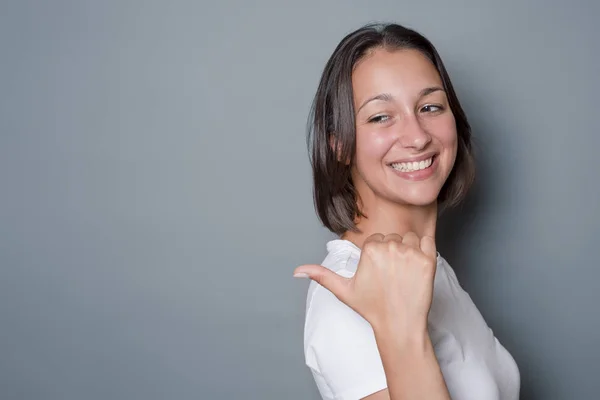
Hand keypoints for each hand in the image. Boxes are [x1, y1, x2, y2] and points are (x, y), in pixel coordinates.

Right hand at [294, 232, 436, 335]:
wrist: (399, 325)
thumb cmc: (372, 308)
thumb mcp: (343, 290)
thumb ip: (321, 275)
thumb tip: (297, 270)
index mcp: (370, 249)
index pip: (376, 239)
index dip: (378, 255)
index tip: (380, 272)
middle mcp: (390, 246)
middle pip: (393, 237)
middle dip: (393, 251)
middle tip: (392, 276)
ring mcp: (410, 252)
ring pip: (410, 238)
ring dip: (409, 249)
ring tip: (404, 272)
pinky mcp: (428, 260)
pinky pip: (428, 241)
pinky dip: (425, 250)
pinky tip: (417, 267)